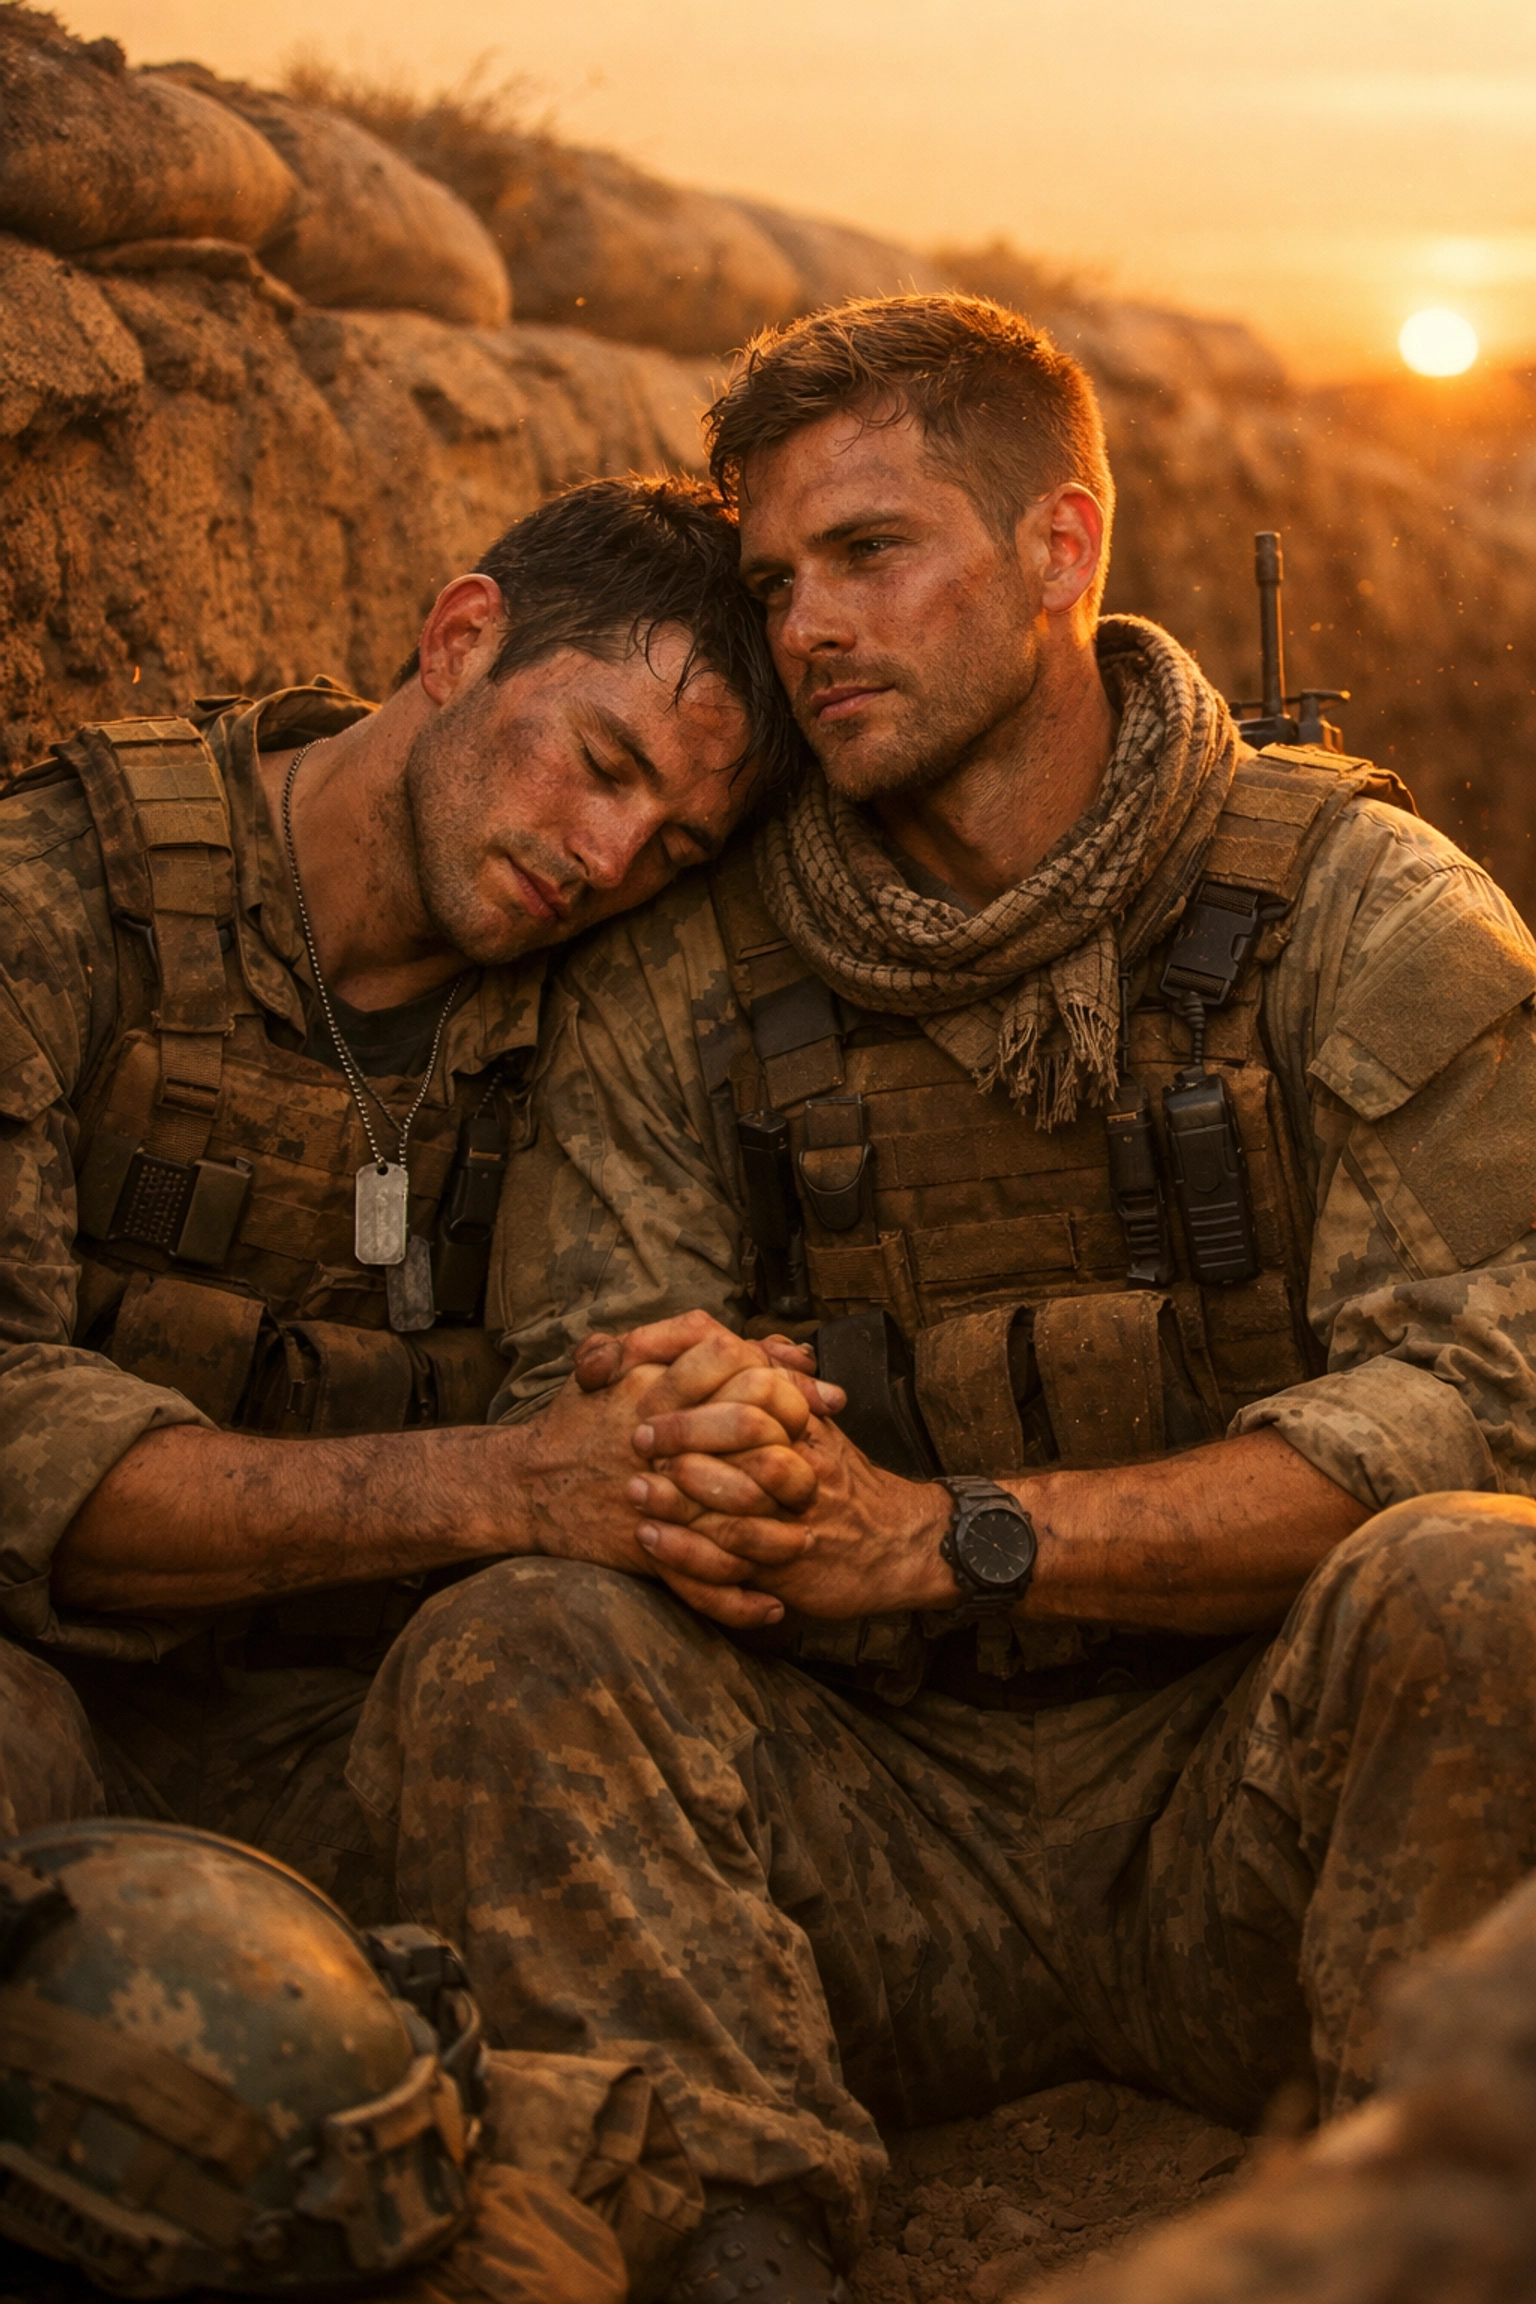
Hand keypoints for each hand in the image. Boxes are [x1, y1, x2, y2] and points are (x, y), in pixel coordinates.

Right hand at [524, 1319, 840, 1628]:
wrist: (525, 1482)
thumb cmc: (582, 1420)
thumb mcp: (623, 1363)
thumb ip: (684, 1341)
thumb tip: (771, 1345)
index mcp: (662, 1390)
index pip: (747, 1378)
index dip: (794, 1390)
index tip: (827, 1405)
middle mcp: (664, 1442)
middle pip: (754, 1446)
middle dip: (796, 1467)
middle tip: (821, 1482)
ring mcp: (657, 1499)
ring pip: (735, 1520)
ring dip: (776, 1540)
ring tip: (805, 1544)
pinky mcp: (644, 1549)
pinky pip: (701, 1584)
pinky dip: (738, 1603)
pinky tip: (771, 1608)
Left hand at [629, 1410, 959, 1622]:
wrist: (901, 1542)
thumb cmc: (846, 1482)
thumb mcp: (820, 1426)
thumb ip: (782, 1387)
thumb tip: (740, 1345)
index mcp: (805, 1423)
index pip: (752, 1389)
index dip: (702, 1388)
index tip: (662, 1389)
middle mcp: (802, 1463)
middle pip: (738, 1439)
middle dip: (683, 1439)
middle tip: (637, 1440)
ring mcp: (795, 1516)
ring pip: (731, 1501)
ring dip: (676, 1497)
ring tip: (634, 1492)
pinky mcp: (786, 1564)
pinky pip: (729, 1559)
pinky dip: (685, 1552)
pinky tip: (652, 1541)